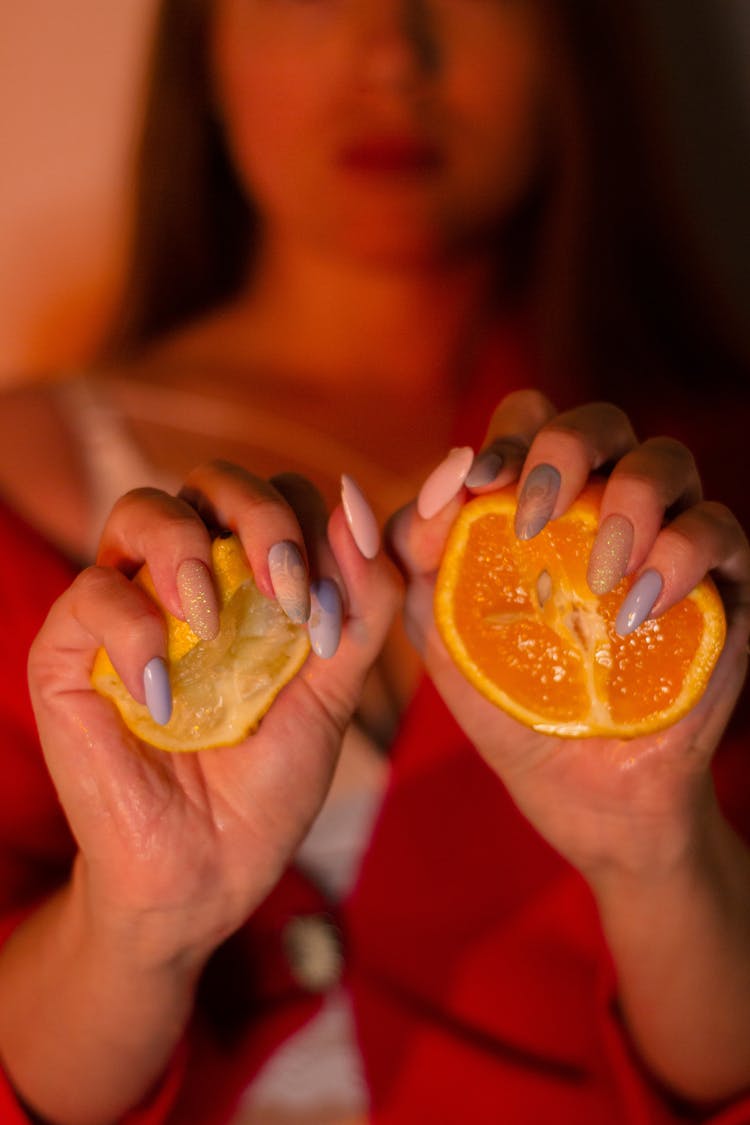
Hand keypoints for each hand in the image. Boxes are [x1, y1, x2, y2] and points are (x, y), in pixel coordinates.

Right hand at [28, 461, 400, 966]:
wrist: (208, 871)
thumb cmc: (267, 783)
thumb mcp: (333, 690)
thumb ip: (358, 605)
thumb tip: (360, 508)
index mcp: (251, 580)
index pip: (282, 497)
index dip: (317, 531)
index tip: (330, 614)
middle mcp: (187, 578)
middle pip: (214, 482)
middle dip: (261, 518)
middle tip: (287, 591)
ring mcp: (126, 607)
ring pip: (141, 510)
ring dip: (190, 549)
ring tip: (213, 620)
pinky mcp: (67, 652)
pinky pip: (90, 595)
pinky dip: (132, 629)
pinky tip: (165, 697)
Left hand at [389, 391, 749, 881]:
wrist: (578, 789)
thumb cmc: (508, 698)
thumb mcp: (443, 629)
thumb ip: (415, 557)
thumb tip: (408, 489)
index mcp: (540, 501)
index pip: (530, 422)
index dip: (506, 434)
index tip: (479, 481)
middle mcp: (605, 503)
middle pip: (600, 422)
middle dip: (565, 449)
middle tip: (531, 515)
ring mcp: (668, 537)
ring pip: (668, 460)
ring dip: (628, 496)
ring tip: (594, 569)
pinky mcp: (721, 584)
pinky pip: (720, 530)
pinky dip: (679, 556)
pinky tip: (634, 610)